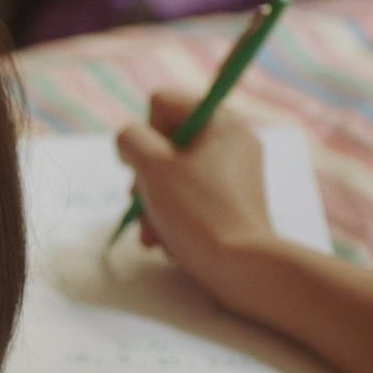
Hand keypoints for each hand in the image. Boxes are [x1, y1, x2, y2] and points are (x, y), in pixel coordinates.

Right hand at [115, 90, 278, 299]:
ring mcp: (234, 174)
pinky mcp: (232, 203)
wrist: (242, 268)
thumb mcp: (151, 166)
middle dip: (145, 177)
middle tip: (144, 203)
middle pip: (164, 142)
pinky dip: (172, 216)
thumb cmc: (197, 212)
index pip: (162, 104)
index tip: (150, 166)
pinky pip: (188, 197)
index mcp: (222, 121)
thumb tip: (131, 142)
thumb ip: (130, 139)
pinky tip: (167, 239)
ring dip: (153, 203)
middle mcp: (233, 141)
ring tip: (153, 232)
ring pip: (171, 174)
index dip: (146, 135)